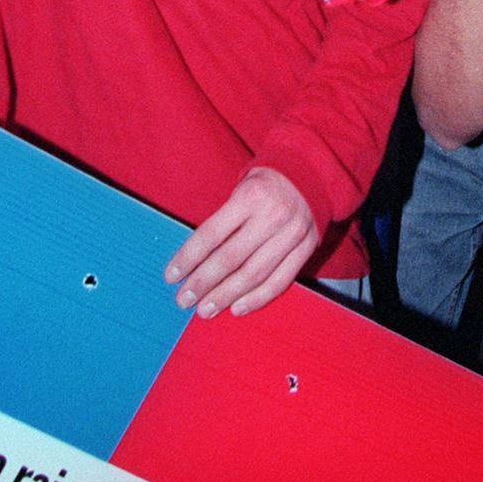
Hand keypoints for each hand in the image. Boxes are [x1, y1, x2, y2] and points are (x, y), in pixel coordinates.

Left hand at [165, 166, 317, 317]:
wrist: (311, 172)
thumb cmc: (266, 182)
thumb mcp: (242, 187)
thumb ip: (224, 219)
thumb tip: (196, 259)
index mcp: (250, 197)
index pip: (212, 234)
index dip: (189, 257)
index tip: (171, 276)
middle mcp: (272, 216)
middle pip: (230, 258)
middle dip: (203, 282)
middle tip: (183, 299)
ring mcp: (291, 235)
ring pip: (254, 274)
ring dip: (226, 296)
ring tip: (205, 309)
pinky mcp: (306, 248)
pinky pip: (280, 280)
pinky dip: (257, 298)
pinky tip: (237, 308)